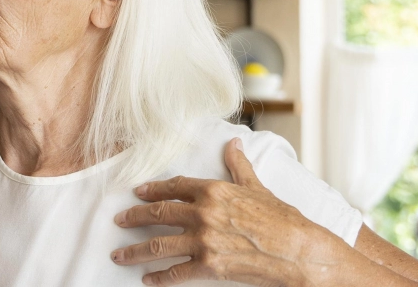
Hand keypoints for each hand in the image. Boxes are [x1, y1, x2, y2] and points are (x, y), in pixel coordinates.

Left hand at [110, 138, 341, 286]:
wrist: (298, 250)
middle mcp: (204, 213)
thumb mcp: (258, 188)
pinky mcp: (209, 266)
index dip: (153, 190)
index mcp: (214, 191)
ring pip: (158, 245)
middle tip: (120, 221)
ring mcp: (204, 240)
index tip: (138, 193)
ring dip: (134, 251)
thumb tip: (233, 144)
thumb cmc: (282, 220)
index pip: (174, 187)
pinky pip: (176, 272)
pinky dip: (159, 277)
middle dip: (134, 217)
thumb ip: (239, 167)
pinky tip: (148, 279)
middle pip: (158, 213)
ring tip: (120, 255)